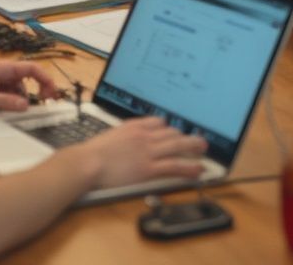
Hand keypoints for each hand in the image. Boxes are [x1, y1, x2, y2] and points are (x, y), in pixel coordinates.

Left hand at [0, 62, 59, 113]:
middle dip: (40, 88)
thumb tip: (26, 105)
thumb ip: (6, 102)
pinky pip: (12, 93)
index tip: (53, 92)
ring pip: (21, 87)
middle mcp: (4, 71)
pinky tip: (12, 109)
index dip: (45, 78)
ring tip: (24, 111)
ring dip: (25, 97)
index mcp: (3, 68)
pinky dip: (16, 100)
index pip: (31, 68)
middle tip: (47, 102)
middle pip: (29, 77)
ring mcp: (0, 79)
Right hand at [83, 118, 206, 188]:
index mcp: (133, 127)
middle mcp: (144, 136)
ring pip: (177, 146)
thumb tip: (126, 140)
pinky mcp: (149, 168)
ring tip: (204, 150)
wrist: (89, 162)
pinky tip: (198, 169)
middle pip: (171, 133)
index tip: (174, 132)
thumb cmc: (93, 152)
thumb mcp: (110, 135)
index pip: (157, 122)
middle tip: (198, 139)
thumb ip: (122, 135)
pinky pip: (174, 166)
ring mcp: (148, 152)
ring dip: (193, 147)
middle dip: (186, 136)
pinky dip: (188, 167)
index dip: (168, 128)